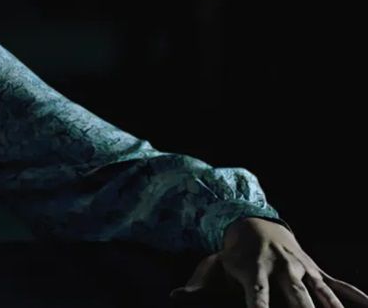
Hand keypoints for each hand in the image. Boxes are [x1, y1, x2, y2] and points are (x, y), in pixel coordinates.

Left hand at [170, 217, 367, 307]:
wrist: (255, 225)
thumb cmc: (232, 254)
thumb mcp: (212, 266)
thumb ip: (198, 284)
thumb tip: (176, 295)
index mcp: (254, 272)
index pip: (257, 297)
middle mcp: (281, 270)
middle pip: (296, 296)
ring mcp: (302, 269)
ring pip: (321, 292)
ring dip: (331, 307)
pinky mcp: (316, 271)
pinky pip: (339, 285)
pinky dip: (355, 296)